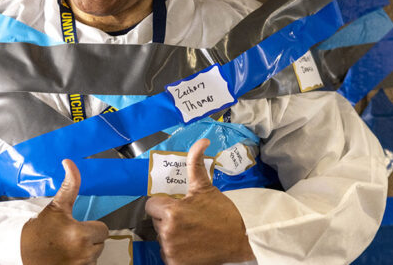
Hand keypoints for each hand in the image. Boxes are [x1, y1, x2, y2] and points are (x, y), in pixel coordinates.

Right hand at [21, 159, 108, 264]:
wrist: (20, 251)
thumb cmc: (38, 229)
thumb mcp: (56, 206)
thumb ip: (70, 185)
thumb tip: (69, 162)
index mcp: (80, 234)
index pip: (103, 230)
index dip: (91, 227)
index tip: (77, 227)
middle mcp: (82, 253)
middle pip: (100, 244)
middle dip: (89, 240)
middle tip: (70, 236)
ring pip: (94, 257)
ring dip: (85, 252)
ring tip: (67, 247)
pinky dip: (80, 263)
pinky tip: (67, 257)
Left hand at [145, 139, 255, 264]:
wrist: (241, 240)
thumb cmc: (223, 214)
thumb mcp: (206, 187)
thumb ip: (196, 163)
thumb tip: (201, 140)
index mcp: (171, 212)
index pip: (151, 205)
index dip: (164, 204)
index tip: (177, 207)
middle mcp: (167, 232)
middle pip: (156, 222)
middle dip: (169, 219)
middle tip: (189, 220)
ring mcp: (171, 250)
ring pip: (162, 238)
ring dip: (172, 236)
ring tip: (192, 233)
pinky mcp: (176, 264)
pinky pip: (168, 255)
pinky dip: (177, 252)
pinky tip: (192, 246)